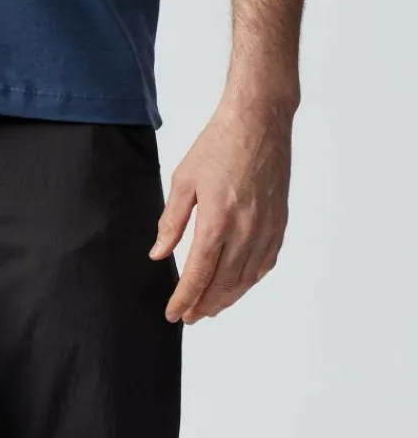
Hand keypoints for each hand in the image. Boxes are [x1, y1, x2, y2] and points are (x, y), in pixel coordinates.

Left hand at [150, 94, 293, 324]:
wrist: (260, 121)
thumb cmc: (218, 146)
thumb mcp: (183, 182)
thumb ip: (171, 222)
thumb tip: (158, 254)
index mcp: (217, 220)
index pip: (198, 273)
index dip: (184, 298)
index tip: (173, 314)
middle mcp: (245, 228)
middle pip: (223, 282)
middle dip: (204, 305)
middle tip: (189, 317)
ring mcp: (266, 226)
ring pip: (246, 278)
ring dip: (227, 298)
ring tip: (210, 309)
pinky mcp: (279, 221)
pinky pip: (265, 262)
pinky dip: (250, 280)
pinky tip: (237, 286)